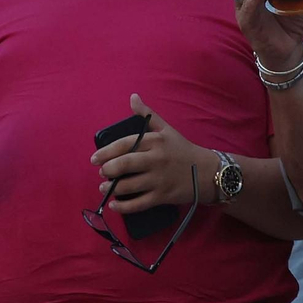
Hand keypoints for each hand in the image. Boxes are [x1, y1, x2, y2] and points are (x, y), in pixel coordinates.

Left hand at [91, 94, 214, 210]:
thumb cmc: (183, 149)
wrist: (207, 172)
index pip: (125, 144)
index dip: (106, 152)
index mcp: (155, 141)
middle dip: (108, 170)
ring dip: (111, 188)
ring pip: (129, 186)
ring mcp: (159, 179)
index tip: (94, 159)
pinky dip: (124, 206)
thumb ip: (147, 114)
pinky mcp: (162, 196)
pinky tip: (114, 205)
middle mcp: (156, 160)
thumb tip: (132, 97)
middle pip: (124, 165)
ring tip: (104, 188)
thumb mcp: (166, 129)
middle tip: (102, 173)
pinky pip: (139, 204)